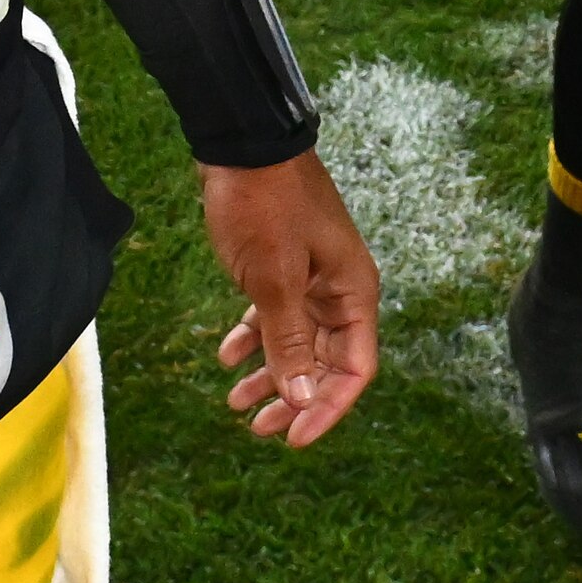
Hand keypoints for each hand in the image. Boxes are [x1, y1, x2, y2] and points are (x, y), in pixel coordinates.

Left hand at [203, 151, 381, 446]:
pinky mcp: (285, 265)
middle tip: (257, 428)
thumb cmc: (265, 207)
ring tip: (235, 403)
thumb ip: (289, 343)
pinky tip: (226, 355)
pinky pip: (277, 315)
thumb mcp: (275, 281)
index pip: (354, 368)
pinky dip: (254, 337)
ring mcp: (313, 277)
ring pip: (297, 341)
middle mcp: (340, 289)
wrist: (243, 144)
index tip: (292, 437)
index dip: (327, 407)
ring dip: (270, 373)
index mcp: (353, 293)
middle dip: (294, 396)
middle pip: (326, 360)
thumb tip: (302, 399)